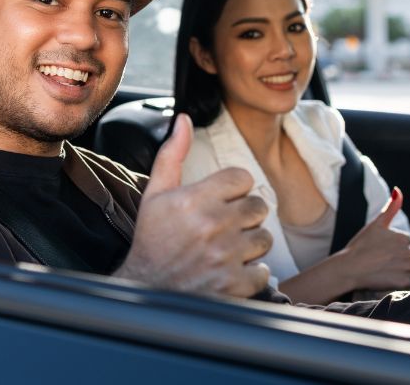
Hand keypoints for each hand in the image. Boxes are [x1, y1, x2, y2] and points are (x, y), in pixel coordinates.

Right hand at [114, 114, 272, 296]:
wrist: (145, 289)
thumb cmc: (152, 239)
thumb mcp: (156, 194)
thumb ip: (172, 154)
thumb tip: (184, 119)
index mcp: (195, 199)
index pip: (242, 178)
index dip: (235, 189)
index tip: (223, 200)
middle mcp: (213, 225)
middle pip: (258, 206)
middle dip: (245, 216)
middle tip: (225, 226)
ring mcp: (225, 256)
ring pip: (264, 239)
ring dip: (250, 245)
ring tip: (227, 249)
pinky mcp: (233, 285)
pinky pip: (263, 271)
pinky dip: (250, 274)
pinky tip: (229, 271)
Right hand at [340, 186, 409, 290]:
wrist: (350, 267)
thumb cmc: (361, 245)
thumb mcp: (376, 225)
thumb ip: (390, 208)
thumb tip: (398, 190)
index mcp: (405, 238)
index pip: (405, 246)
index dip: (391, 249)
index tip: (379, 251)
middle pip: (407, 259)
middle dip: (396, 261)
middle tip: (378, 261)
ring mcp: (408, 268)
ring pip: (406, 271)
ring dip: (396, 272)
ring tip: (380, 270)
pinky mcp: (404, 283)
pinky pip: (405, 284)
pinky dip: (396, 283)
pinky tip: (384, 279)